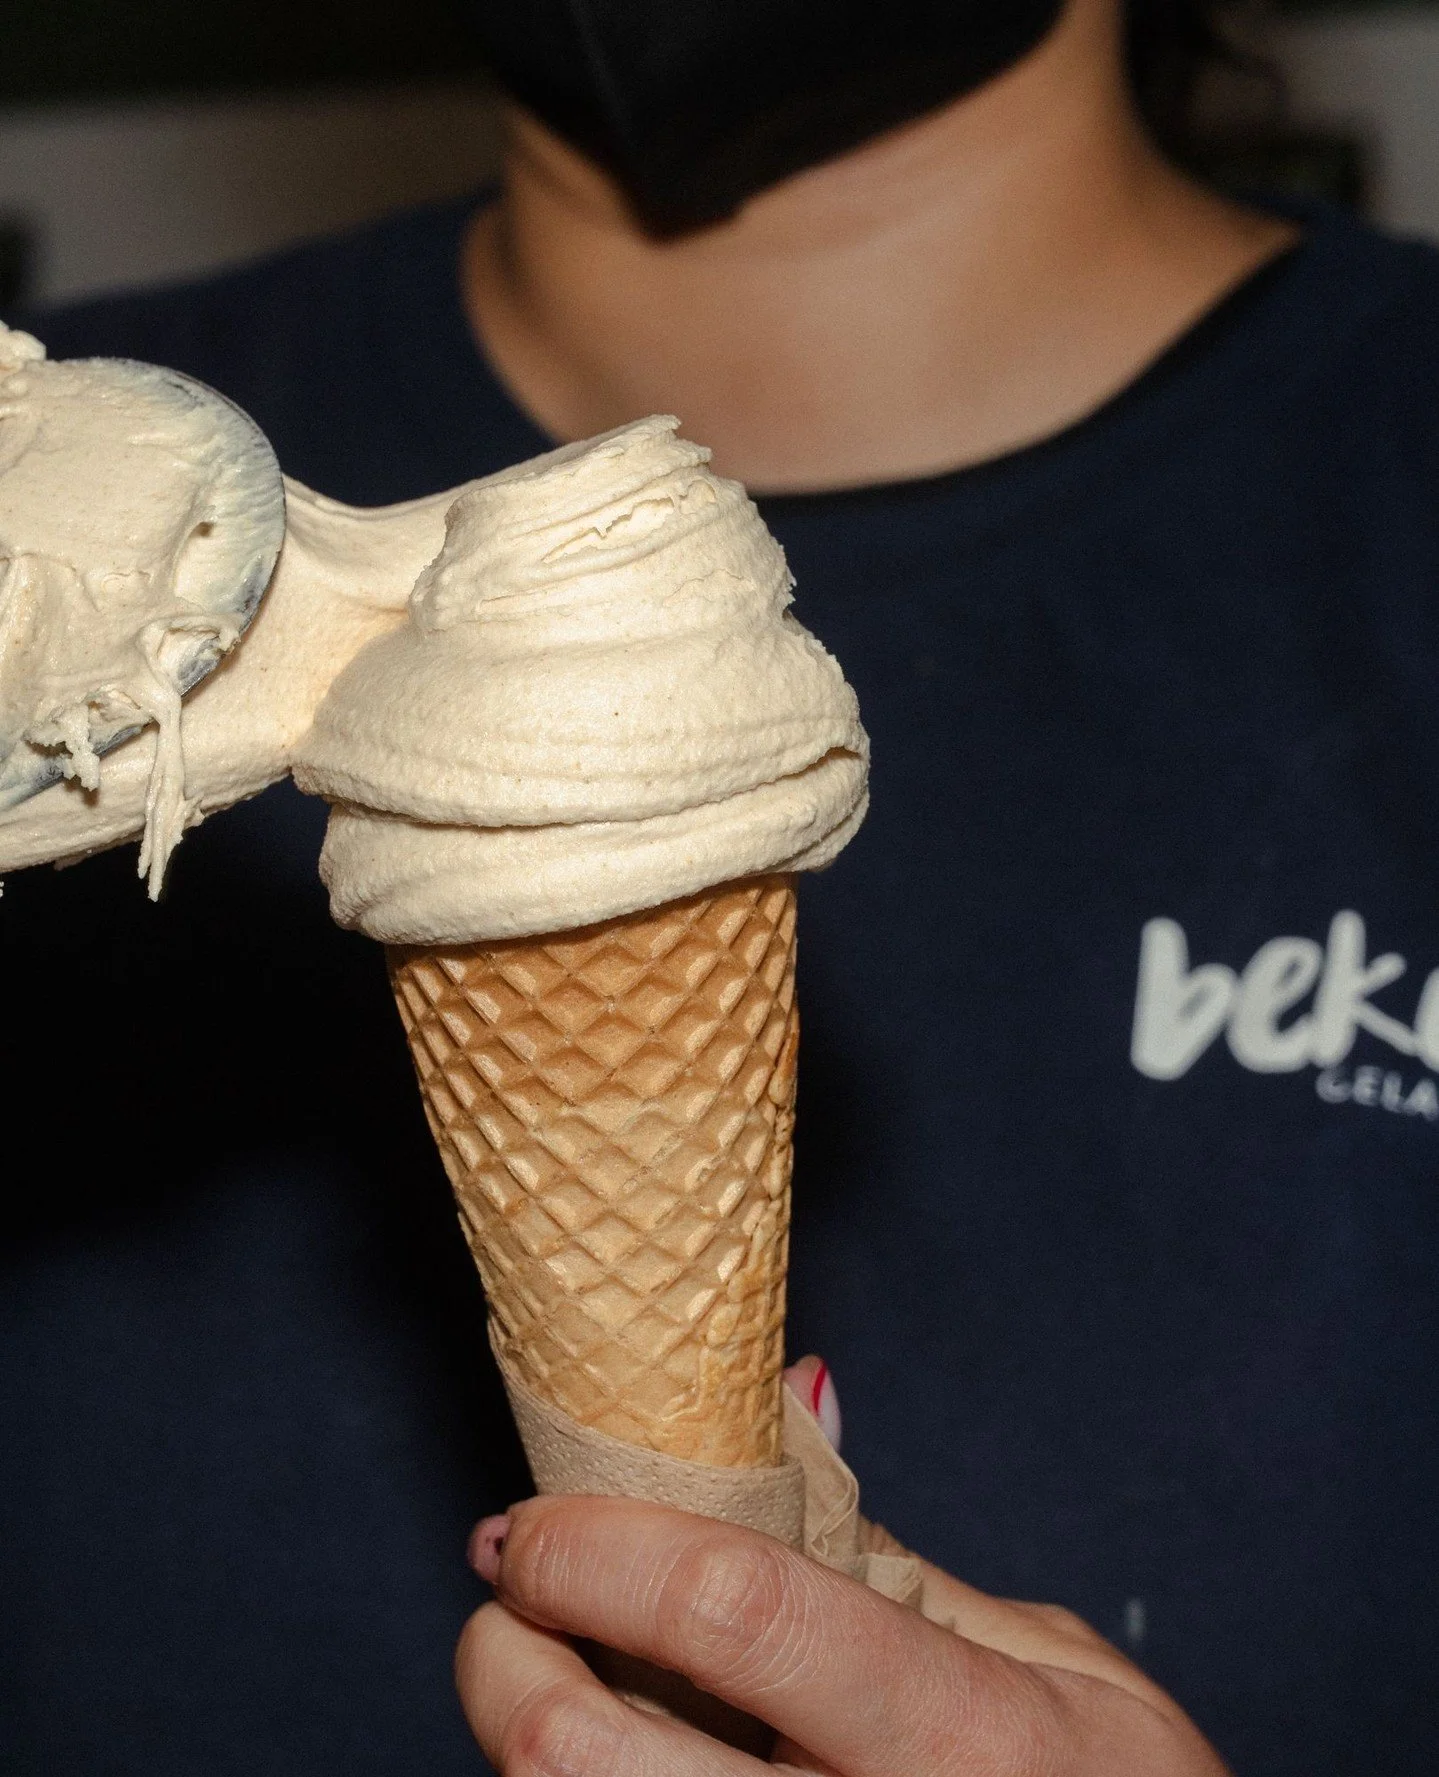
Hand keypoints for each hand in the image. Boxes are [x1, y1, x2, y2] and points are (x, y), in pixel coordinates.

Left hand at [459, 1495, 1227, 1775]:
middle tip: (515, 1598)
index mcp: (953, 1732)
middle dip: (504, 1658)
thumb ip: (902, 1561)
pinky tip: (630, 1751)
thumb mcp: (1058, 1669)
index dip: (598, 1546)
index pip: (727, 1609)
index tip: (536, 1519)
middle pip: (581, 1757)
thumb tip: (791, 1405)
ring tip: (565, 1674)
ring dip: (532, 1736)